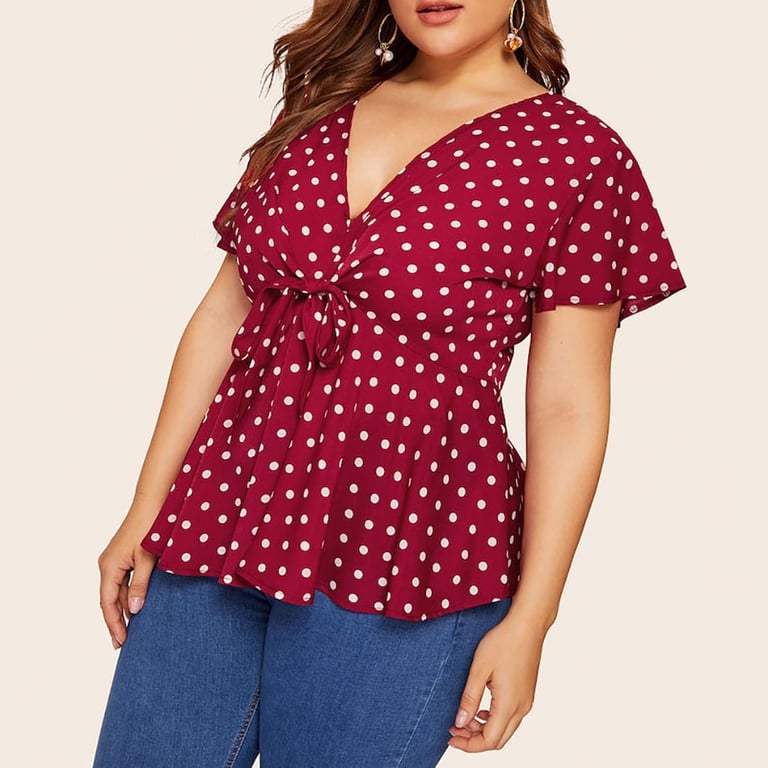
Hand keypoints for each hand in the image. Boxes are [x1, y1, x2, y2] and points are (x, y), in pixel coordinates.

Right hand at [98, 511, 158, 649]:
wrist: (152, 502)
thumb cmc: (150, 528)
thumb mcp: (147, 560)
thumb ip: (141, 586)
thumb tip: (134, 611)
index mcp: (109, 567)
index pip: (108, 603)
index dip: (114, 624)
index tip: (121, 642)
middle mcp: (107, 564)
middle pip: (110, 599)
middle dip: (117, 620)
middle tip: (124, 643)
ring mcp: (115, 559)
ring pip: (118, 590)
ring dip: (124, 608)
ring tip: (133, 628)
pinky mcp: (123, 555)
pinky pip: (124, 581)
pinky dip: (129, 594)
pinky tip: (138, 604)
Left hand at [447, 610, 546, 751]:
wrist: (528, 625)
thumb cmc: (503, 642)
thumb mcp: (479, 669)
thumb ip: (469, 698)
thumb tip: (460, 723)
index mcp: (509, 704)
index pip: (489, 741)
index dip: (468, 745)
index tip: (450, 737)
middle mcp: (522, 707)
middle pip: (498, 740)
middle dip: (474, 740)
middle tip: (455, 728)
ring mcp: (527, 701)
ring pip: (505, 729)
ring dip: (485, 729)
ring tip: (465, 717)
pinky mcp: (527, 693)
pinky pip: (511, 717)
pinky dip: (495, 719)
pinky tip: (482, 708)